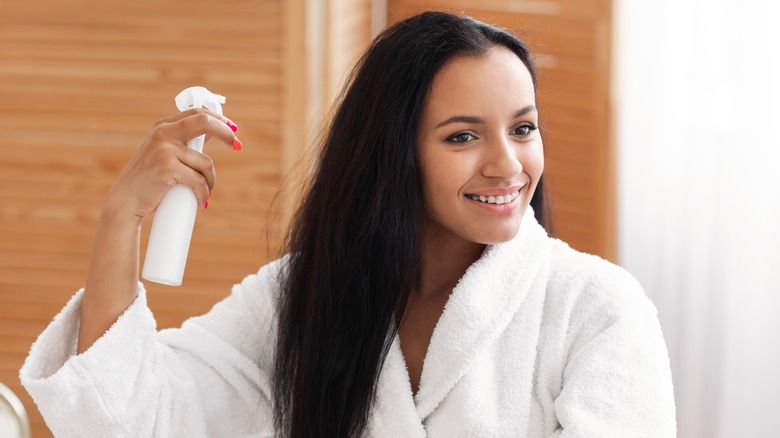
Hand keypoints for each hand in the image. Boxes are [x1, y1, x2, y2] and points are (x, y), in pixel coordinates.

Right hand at [102, 108, 240, 225]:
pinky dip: (203, 194)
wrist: (126, 200)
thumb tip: (213, 133)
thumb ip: (186, 142)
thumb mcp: (166, 153)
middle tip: (237, 146)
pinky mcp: (168, 168)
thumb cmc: (149, 179)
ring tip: (205, 192)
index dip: (219, 120)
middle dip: (225, 133)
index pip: (197, 113)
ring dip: (210, 181)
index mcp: (163, 127)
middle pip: (204, 122)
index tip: (233, 129)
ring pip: (206, 163)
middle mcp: (163, 133)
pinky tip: (202, 201)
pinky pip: (199, 181)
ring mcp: (165, 150)